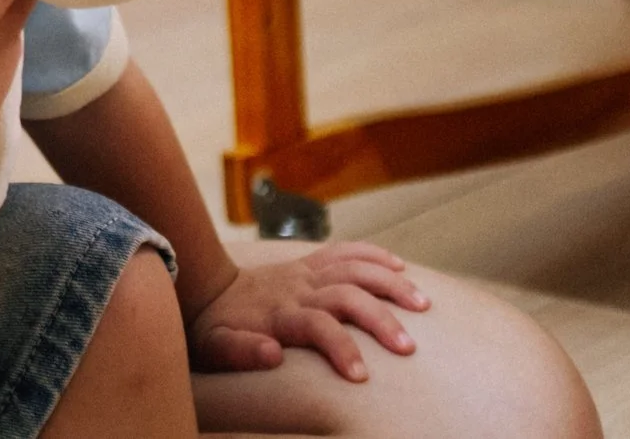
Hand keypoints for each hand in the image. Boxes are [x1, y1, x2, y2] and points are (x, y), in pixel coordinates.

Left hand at [187, 242, 429, 382]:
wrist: (206, 291)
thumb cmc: (215, 329)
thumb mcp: (216, 347)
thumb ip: (240, 351)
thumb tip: (272, 354)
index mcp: (279, 314)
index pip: (317, 326)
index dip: (340, 348)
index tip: (362, 376)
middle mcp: (297, 289)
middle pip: (346, 295)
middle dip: (380, 319)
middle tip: (409, 347)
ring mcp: (305, 273)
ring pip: (353, 269)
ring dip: (389, 283)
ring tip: (423, 303)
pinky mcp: (308, 264)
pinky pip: (343, 252)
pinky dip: (371, 254)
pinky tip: (400, 266)